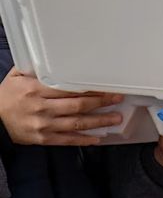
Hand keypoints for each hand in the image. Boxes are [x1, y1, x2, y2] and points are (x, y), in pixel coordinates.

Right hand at [0, 68, 124, 145]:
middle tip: (117, 99)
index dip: (90, 88)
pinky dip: (83, 140)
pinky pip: (67, 140)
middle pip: (78, 105)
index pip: (69, 88)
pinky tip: (97, 138)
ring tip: (115, 118)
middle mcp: (42, 108)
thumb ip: (36, 67)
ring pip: (77, 123)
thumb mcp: (16, 76)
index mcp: (36, 90)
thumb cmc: (5, 96)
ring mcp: (43, 125)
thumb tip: (53, 57)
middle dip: (101, 102)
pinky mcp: (42, 138)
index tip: (106, 86)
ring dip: (99, 121)